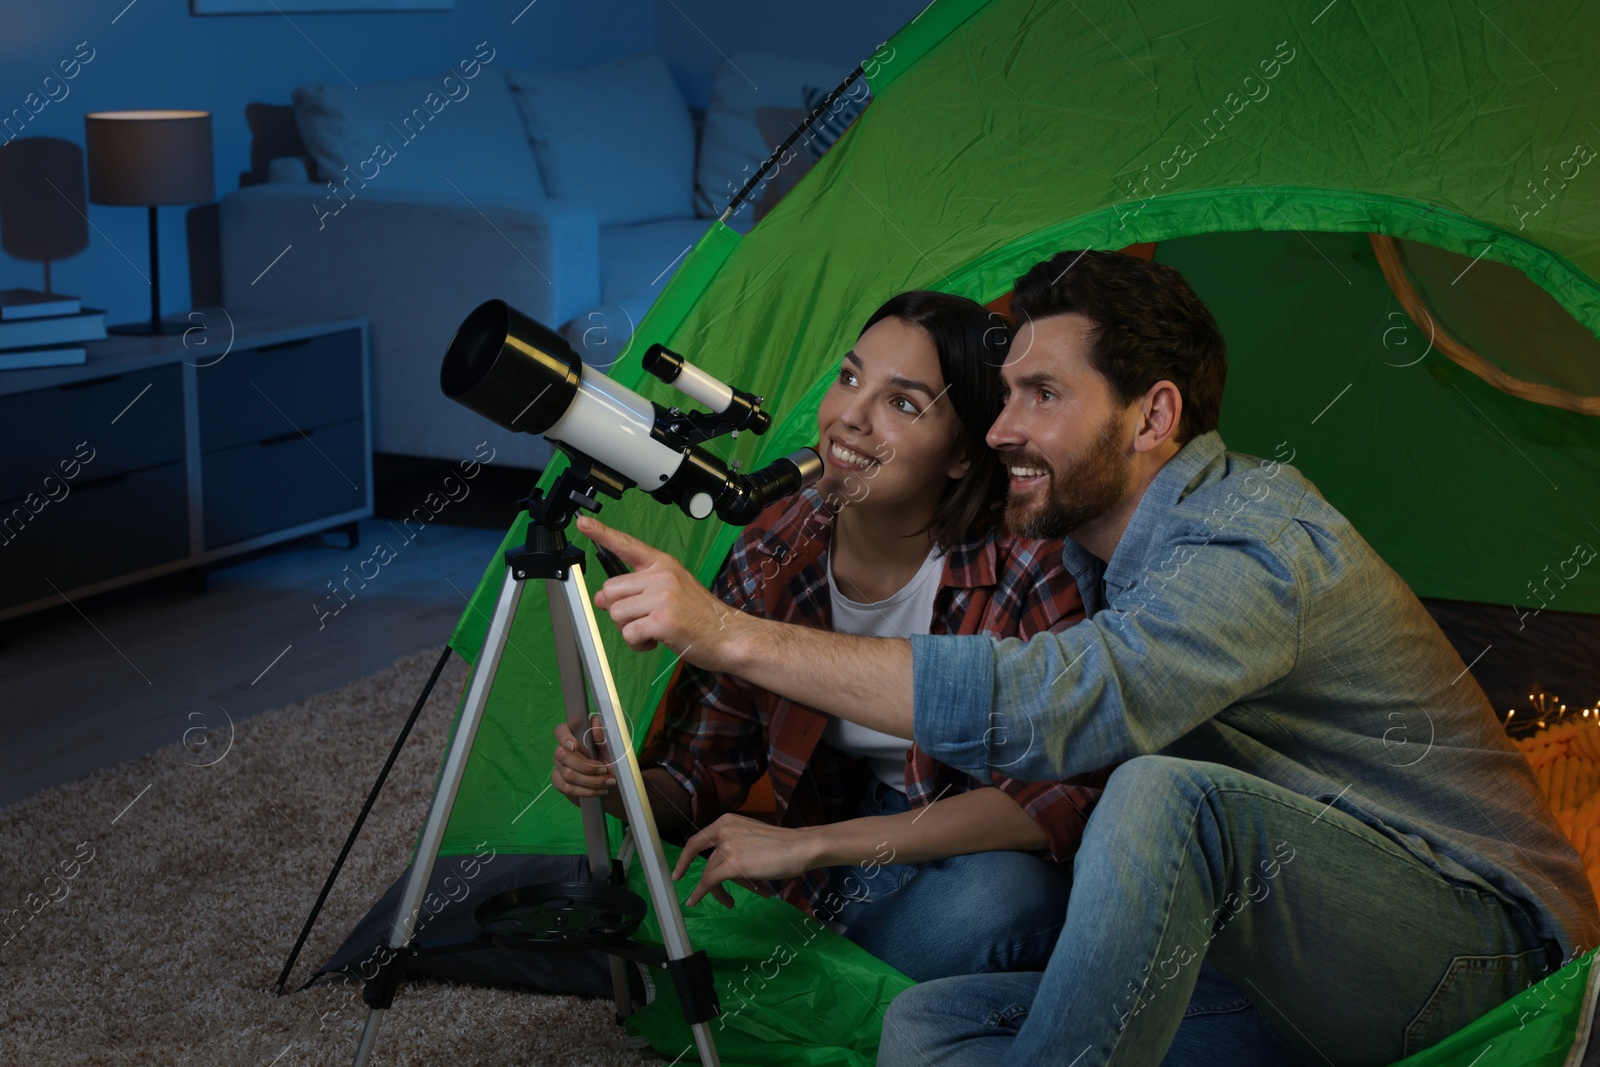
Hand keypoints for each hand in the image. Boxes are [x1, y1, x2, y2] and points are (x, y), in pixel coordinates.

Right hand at [550, 718, 618, 805]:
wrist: (614, 785)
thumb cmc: (612, 762)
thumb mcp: (613, 749)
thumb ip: (603, 736)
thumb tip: (595, 720)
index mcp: (575, 736)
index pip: (560, 731)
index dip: (564, 737)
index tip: (575, 746)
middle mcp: (564, 749)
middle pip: (561, 754)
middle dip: (586, 766)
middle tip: (603, 769)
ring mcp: (560, 766)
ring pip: (567, 774)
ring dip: (591, 780)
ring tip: (607, 781)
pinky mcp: (560, 782)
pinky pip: (567, 787)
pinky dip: (586, 791)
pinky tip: (599, 790)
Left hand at [577, 515, 744, 671]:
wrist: (729, 635)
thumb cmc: (701, 616)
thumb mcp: (670, 593)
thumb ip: (637, 591)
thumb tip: (601, 599)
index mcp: (663, 564)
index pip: (627, 545)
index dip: (602, 533)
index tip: (584, 523)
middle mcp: (662, 576)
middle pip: (610, 590)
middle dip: (619, 611)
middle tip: (642, 619)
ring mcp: (663, 597)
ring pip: (616, 614)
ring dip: (628, 629)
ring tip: (653, 631)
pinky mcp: (663, 621)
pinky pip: (629, 633)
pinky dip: (638, 643)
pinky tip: (657, 641)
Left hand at [672, 813, 820, 907]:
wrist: (799, 847)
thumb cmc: (782, 845)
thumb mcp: (751, 837)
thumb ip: (735, 846)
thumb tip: (723, 870)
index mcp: (727, 821)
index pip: (698, 839)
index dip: (685, 857)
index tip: (678, 871)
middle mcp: (723, 831)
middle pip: (708, 862)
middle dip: (709, 881)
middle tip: (705, 895)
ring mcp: (727, 847)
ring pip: (711, 874)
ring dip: (719, 892)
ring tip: (730, 902)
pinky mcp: (731, 864)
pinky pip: (708, 882)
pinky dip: (699, 893)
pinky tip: (694, 901)